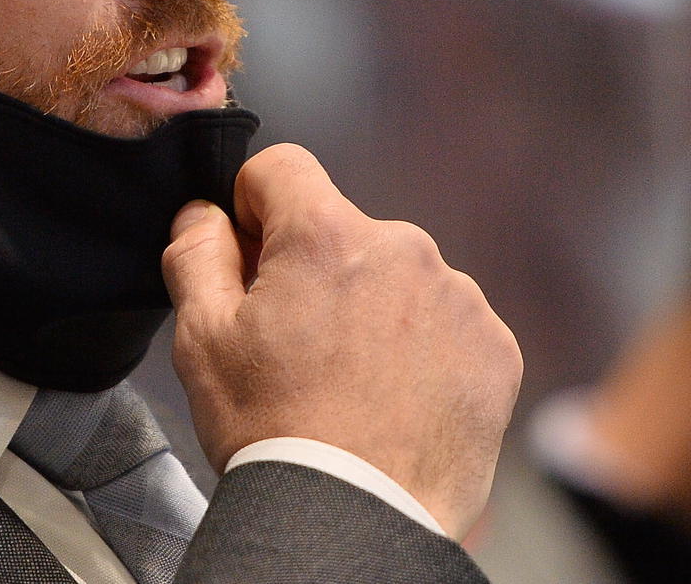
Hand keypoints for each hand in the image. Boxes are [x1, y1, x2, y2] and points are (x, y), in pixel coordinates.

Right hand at [162, 143, 520, 539]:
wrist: (356, 522)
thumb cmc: (275, 433)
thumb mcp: (201, 338)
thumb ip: (196, 253)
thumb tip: (204, 213)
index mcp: (326, 235)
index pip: (282, 168)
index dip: (253, 207)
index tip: (251, 260)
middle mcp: (403, 248)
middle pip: (342, 230)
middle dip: (315, 270)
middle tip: (295, 344)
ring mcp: (458, 298)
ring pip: (395, 276)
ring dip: (371, 308)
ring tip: (348, 383)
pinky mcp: (495, 348)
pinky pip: (446, 323)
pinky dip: (420, 349)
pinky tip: (392, 398)